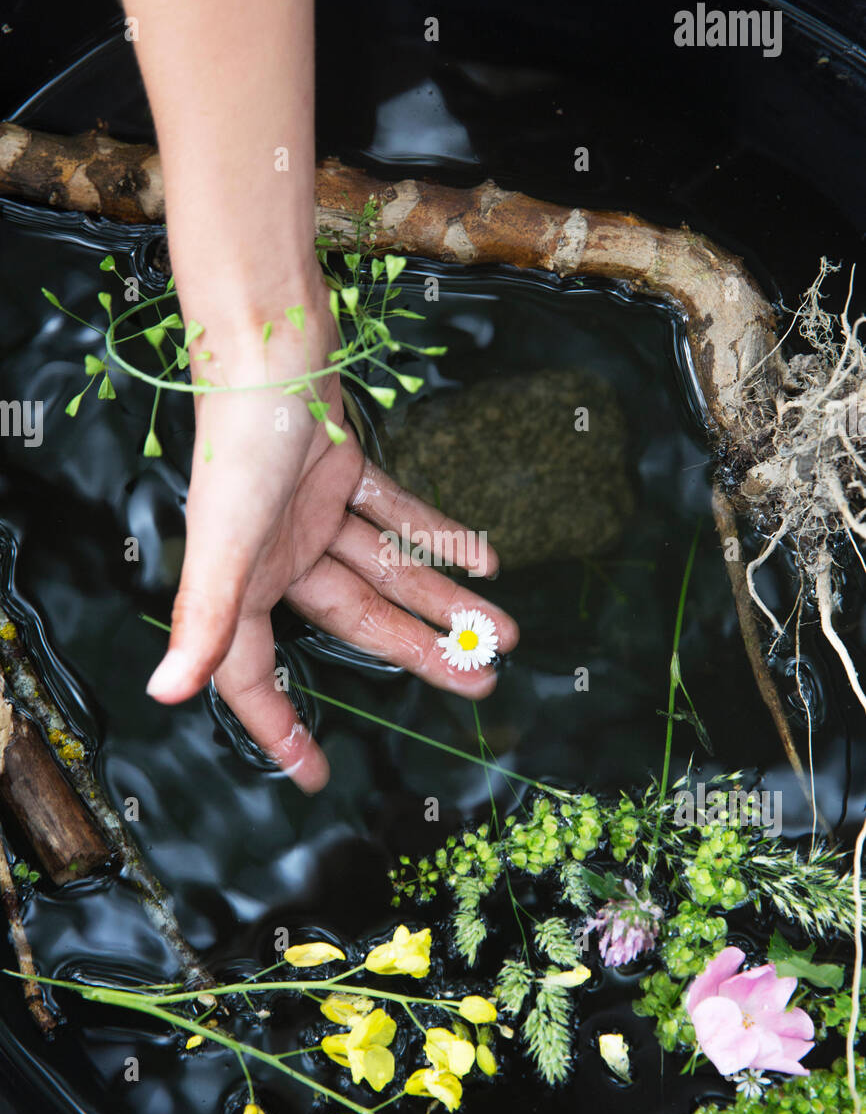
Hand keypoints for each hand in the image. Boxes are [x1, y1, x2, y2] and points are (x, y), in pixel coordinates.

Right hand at [145, 284, 518, 791]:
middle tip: (480, 685)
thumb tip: (165, 696)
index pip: (256, 676)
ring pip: (387, 571)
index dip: (279, 729)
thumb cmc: (240, 439)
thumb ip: (203, 619)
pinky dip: (436, 534)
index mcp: (241, 582)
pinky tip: (483, 560)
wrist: (269, 337)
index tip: (315, 775)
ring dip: (444, 600)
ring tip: (503, 633)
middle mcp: (276, 555)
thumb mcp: (224, 539)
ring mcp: (310, 512)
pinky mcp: (340, 466)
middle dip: (419, 654)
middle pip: (356, 622)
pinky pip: (396, 513)